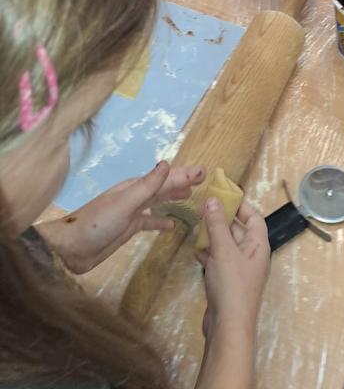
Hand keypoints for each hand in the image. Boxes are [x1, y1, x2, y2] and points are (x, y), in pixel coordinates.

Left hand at [39, 160, 204, 273]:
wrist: (71, 248)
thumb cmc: (98, 223)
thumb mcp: (125, 202)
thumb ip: (147, 185)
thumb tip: (167, 163)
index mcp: (135, 187)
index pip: (165, 178)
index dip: (184, 174)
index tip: (203, 171)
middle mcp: (134, 197)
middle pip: (163, 187)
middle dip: (182, 181)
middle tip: (202, 178)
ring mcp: (131, 213)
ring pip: (157, 202)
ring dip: (173, 197)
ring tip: (191, 196)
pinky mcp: (127, 230)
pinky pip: (149, 222)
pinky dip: (160, 221)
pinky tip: (171, 225)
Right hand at [197, 198, 269, 340]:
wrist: (228, 327)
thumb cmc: (231, 285)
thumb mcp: (223, 250)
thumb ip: (217, 224)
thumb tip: (213, 200)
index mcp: (258, 245)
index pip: (254, 217)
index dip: (240, 205)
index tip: (222, 196)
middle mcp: (251, 255)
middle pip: (238, 230)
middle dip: (221, 219)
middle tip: (201, 209)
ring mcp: (239, 269)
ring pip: (226, 245)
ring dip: (212, 236)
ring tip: (195, 227)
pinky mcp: (227, 281)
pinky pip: (218, 260)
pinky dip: (208, 253)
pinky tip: (195, 251)